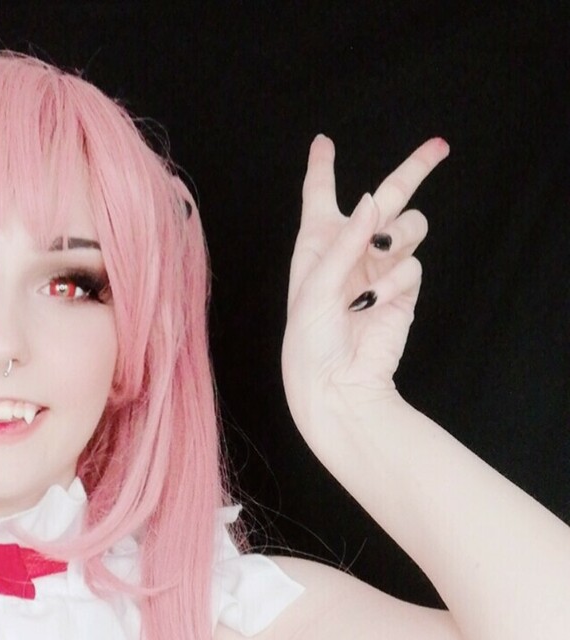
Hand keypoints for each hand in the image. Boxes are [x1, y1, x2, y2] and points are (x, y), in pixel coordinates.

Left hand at [281, 134, 448, 434]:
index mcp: (317, 244)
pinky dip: (395, 281)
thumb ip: (346, 240)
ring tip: (381, 253)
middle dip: (416, 169)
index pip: (320, 196)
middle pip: (389, 195)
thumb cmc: (311, 341)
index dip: (322, 167)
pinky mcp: (403, 291)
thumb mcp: (316, 286)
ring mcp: (381, 268)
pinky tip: (373, 303)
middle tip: (440, 146)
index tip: (323, 142)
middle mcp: (351, 250)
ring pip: (410, 226)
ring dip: (401, 232)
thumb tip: (373, 200)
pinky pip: (412, 265)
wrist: (336, 385)